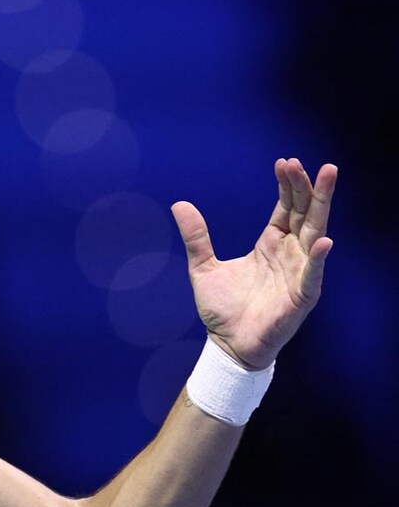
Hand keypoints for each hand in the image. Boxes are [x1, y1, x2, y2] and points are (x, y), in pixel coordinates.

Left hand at [171, 158, 337, 368]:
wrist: (227, 344)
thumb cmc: (222, 309)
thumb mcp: (203, 266)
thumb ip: (196, 236)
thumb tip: (179, 204)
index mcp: (270, 245)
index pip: (285, 208)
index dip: (286, 186)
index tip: (284, 162)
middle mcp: (289, 254)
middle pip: (304, 213)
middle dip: (306, 187)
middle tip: (303, 162)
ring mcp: (298, 273)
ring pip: (314, 234)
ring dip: (321, 207)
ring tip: (326, 179)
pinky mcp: (301, 297)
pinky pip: (312, 275)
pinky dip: (318, 259)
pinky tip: (322, 241)